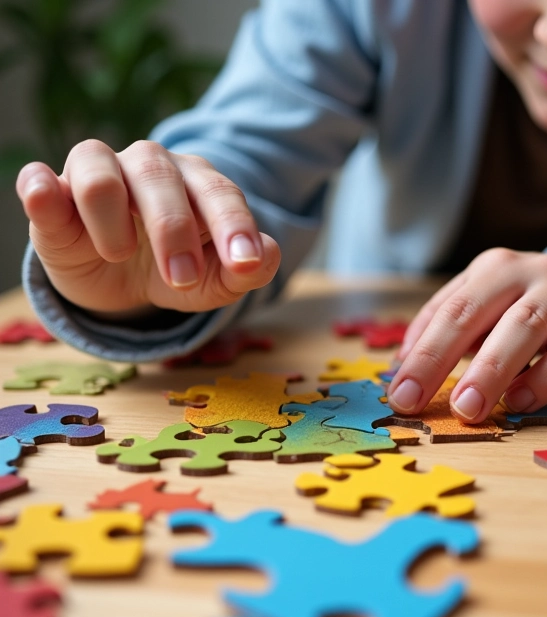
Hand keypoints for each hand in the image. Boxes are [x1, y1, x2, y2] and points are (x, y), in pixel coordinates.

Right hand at [16, 140, 280, 314]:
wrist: (122, 281)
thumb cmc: (176, 270)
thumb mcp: (214, 281)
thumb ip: (244, 271)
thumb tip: (269, 255)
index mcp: (198, 184)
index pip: (220, 193)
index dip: (233, 226)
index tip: (244, 263)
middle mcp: (150, 168)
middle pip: (160, 177)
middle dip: (173, 229)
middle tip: (181, 277)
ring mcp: (99, 174)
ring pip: (100, 173)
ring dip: (112, 220)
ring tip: (120, 254)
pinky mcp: (54, 194)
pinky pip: (41, 181)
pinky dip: (42, 189)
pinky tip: (49, 200)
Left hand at [387, 247, 546, 421]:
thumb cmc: (520, 303)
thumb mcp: (474, 302)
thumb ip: (438, 328)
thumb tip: (399, 371)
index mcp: (501, 269)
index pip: (458, 312)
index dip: (430, 357)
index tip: (404, 397)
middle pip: (521, 322)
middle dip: (489, 369)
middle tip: (464, 410)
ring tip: (517, 404)